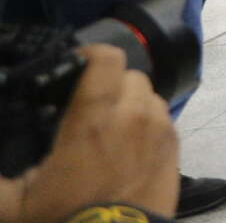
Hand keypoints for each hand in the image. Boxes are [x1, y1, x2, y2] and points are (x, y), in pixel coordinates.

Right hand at [12, 45, 179, 220]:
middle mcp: (133, 117)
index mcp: (94, 121)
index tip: (75, 66)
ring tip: (109, 128)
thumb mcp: (12, 203)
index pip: (106, 59)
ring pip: (150, 96)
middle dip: (110, 85)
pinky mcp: (175, 150)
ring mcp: (160, 132)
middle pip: (131, 76)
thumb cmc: (63, 221)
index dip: (91, 55)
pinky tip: (129, 145)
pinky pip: (164, 119)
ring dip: (131, 104)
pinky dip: (147, 123)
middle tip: (88, 107)